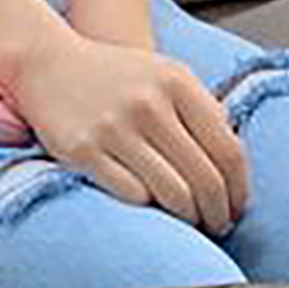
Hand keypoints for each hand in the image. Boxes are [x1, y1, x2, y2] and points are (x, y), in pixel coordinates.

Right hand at [4, 32, 249, 234]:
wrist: (49, 62)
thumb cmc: (116, 75)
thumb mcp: (166, 74)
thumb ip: (203, 112)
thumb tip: (235, 172)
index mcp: (176, 80)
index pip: (228, 151)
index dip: (239, 189)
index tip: (236, 207)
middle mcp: (148, 102)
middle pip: (205, 179)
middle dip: (218, 213)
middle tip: (217, 225)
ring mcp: (114, 127)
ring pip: (174, 195)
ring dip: (189, 219)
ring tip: (190, 222)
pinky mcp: (84, 150)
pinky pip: (134, 197)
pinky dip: (150, 209)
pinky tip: (152, 207)